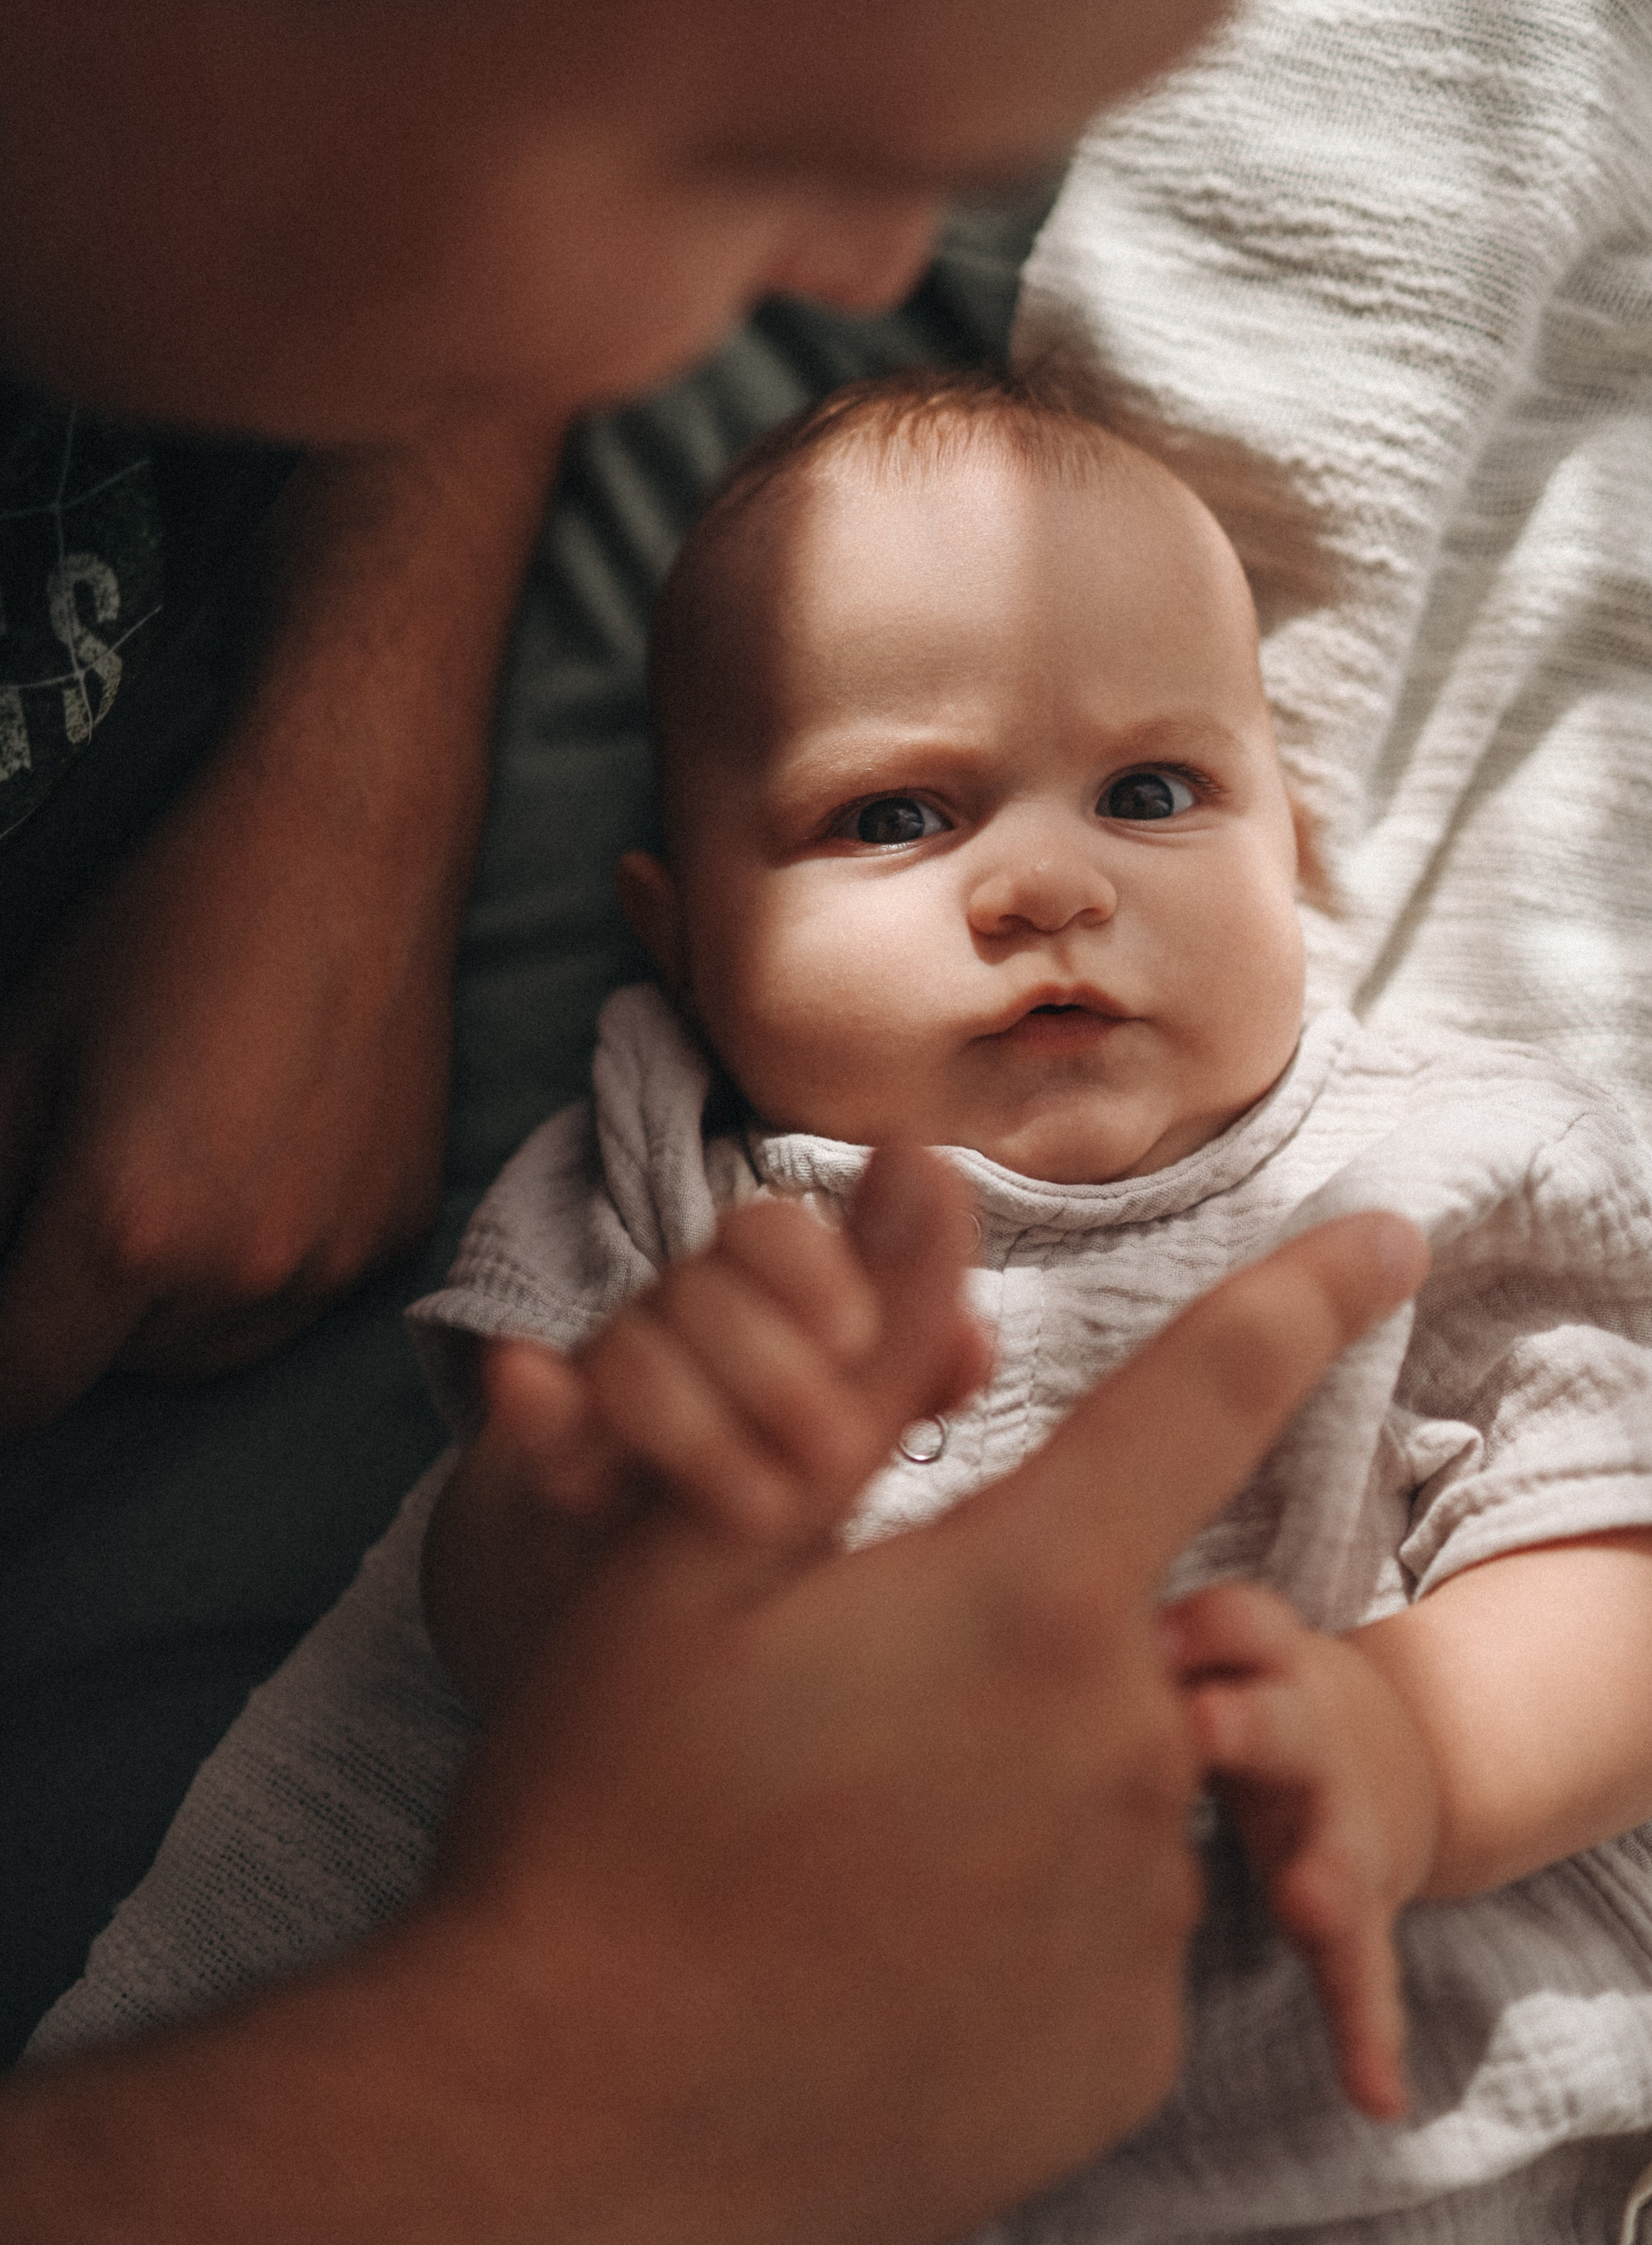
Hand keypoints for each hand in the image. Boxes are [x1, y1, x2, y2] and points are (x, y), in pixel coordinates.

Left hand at [0, 423, 554, 1427]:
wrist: (347, 848)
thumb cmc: (170, 929)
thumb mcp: (22, 1050)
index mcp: (123, 1231)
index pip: (20, 1390)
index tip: (2, 1311)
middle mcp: (240, 1274)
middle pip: (115, 1369)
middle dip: (77, 1309)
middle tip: (92, 1181)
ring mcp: (332, 1262)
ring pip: (210, 1347)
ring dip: (171, 1299)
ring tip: (180, 1167)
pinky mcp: (397, 1232)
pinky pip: (298, 1296)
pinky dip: (262, 1258)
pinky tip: (262, 1153)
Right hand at [1, 1203, 1424, 2242]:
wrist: (574, 2122)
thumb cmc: (610, 1810)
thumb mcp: (695, 1560)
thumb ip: (853, 1369)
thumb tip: (930, 1175)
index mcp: (1024, 1600)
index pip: (1210, 1392)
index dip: (1306, 1296)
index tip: (1387, 1239)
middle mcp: (1125, 1747)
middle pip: (1111, 1622)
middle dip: (1009, 1629)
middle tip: (844, 1717)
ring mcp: (1139, 1914)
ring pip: (1104, 1779)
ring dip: (1011, 1779)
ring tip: (846, 1849)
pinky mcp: (1125, 2050)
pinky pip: (1103, 1925)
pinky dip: (1022, 1914)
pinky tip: (890, 1950)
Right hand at [424, 1145, 994, 1707]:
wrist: (643, 1611)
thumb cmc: (774, 1501)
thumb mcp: (855, 1450)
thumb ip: (912, 1379)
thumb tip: (974, 1342)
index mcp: (760, 1310)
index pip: (772, 1235)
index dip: (812, 1266)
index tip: (854, 1333)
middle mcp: (679, 1333)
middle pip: (702, 1280)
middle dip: (767, 1358)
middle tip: (835, 1453)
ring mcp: (607, 1392)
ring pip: (629, 1347)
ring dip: (691, 1417)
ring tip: (759, 1510)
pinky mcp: (549, 1455)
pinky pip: (531, 1411)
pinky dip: (539, 1399)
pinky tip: (533, 1386)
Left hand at [1163, 1580, 1438, 2120]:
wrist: (1376, 1755)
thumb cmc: (1236, 1693)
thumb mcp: (1209, 1652)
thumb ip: (1149, 1642)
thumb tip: (1026, 1612)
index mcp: (1261, 1672)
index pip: (1239, 1627)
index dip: (1200, 1628)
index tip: (1147, 1635)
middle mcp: (1307, 1746)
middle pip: (1283, 1724)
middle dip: (1246, 1724)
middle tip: (1202, 1726)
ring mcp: (1338, 1835)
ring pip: (1336, 1851)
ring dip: (1322, 1876)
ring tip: (1308, 1901)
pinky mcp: (1359, 1920)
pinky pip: (1365, 1977)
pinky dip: (1370, 2034)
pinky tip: (1376, 2094)